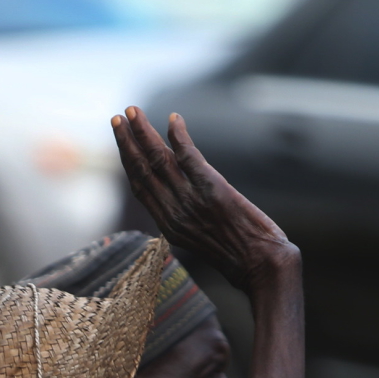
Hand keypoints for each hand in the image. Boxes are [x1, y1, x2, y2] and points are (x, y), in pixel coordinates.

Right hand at [110, 107, 296, 290]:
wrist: (261, 266)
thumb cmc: (239, 256)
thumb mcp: (204, 239)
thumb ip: (189, 217)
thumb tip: (184, 197)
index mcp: (169, 225)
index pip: (140, 187)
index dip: (128, 161)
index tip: (121, 140)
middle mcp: (173, 213)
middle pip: (143, 170)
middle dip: (127, 142)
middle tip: (117, 117)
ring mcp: (191, 201)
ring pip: (160, 160)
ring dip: (144, 133)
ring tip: (133, 111)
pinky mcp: (212, 190)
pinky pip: (189, 158)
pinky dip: (178, 137)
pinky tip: (173, 120)